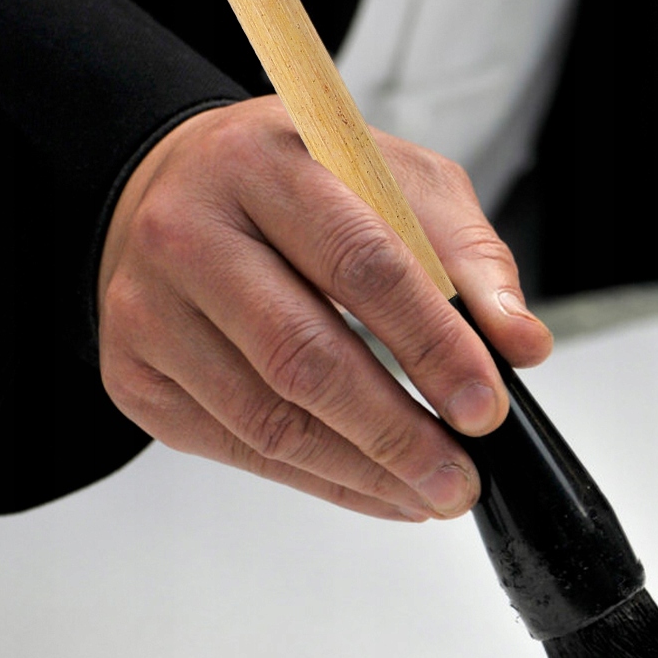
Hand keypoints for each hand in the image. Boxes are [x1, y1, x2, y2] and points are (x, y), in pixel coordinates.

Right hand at [96, 96, 551, 520]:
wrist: (166, 195)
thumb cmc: (294, 188)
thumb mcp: (393, 182)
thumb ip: (466, 257)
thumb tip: (520, 345)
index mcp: (263, 163)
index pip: (361, 264)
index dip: (432, 345)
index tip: (485, 407)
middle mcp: (188, 233)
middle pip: (305, 356)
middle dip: (398, 433)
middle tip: (460, 478)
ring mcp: (149, 311)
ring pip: (269, 419)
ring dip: (363, 472)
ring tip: (429, 494)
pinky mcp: (136, 376)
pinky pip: (240, 449)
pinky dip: (320, 481)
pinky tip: (375, 488)